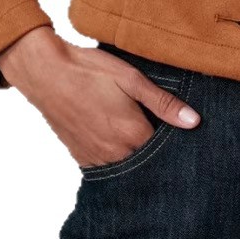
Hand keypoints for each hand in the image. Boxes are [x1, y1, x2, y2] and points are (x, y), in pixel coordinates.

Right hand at [0, 26, 201, 166]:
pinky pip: (107, 167)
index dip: (176, 142)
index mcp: (133, 134)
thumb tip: (194, 121)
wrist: (45, 73)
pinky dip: (117, 159)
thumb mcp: (131, 79)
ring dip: (136, 157)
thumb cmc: (89, 71)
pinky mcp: (81, 157)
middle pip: (148, 162)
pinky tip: (118, 142)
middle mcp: (116, 153)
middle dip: (158, 154)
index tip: (183, 134)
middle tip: (160, 135)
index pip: (166, 151)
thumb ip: (163, 103)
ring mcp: (96, 158)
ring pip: (127, 167)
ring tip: (138, 136)